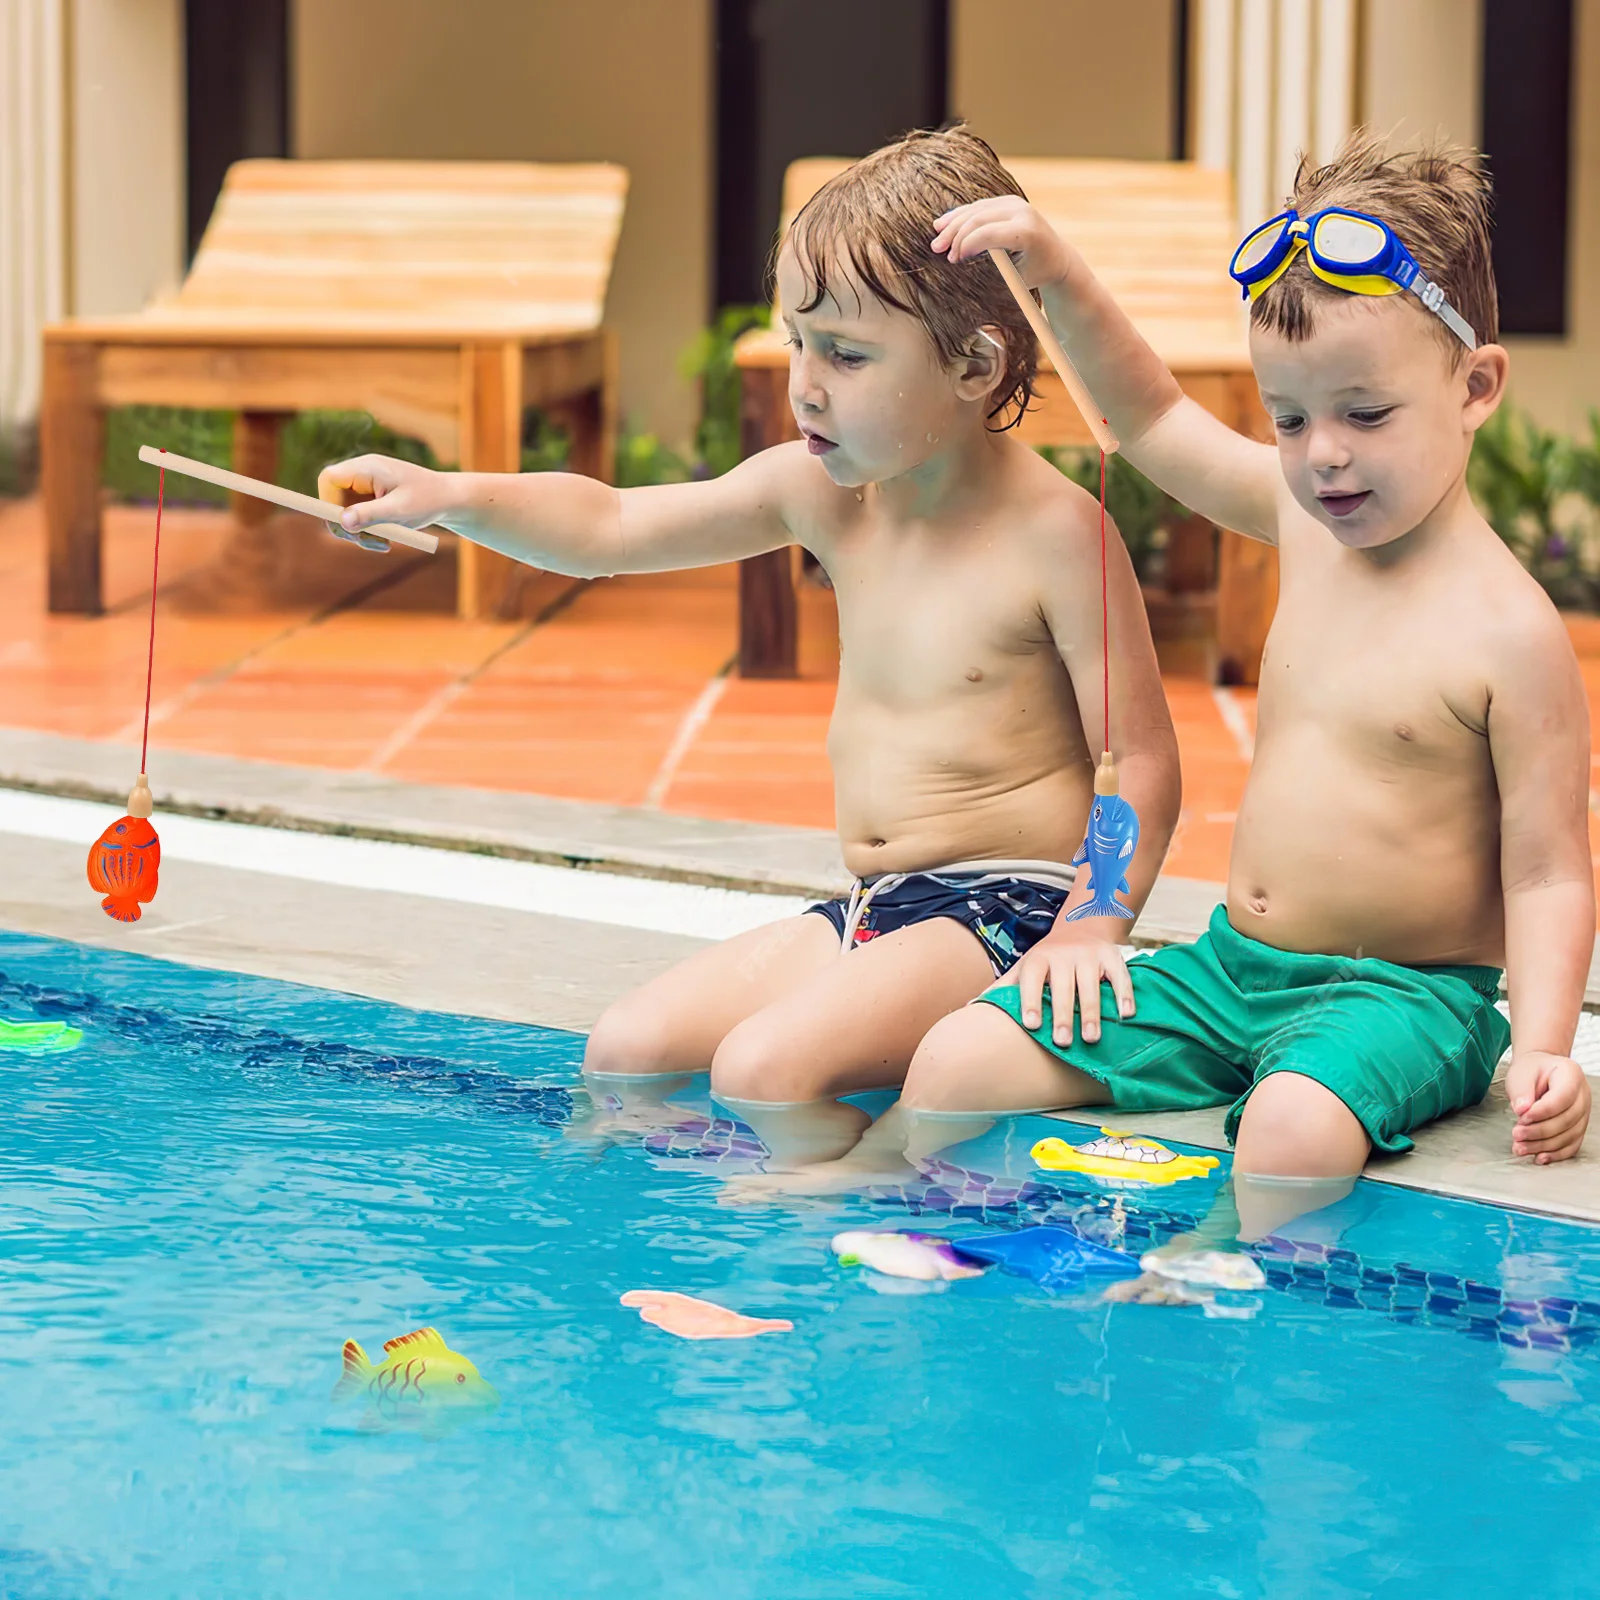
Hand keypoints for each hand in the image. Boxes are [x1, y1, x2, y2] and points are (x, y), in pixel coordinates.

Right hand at [317, 454, 455, 535]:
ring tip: (385, 544)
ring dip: (360, 534)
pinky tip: (387, 540)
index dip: (327, 503)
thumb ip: (370, 515)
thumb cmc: (428, 499)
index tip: (343, 526)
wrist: (449, 498)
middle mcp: (361, 474)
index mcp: (366, 468)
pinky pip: (358, 519)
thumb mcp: (400, 510)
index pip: (328, 479)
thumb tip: (342, 522)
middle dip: (347, 527)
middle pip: (333, 500)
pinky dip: (368, 533)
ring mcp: (365, 487)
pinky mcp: (371, 499)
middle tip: (368, 543)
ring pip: (345, 514)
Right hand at [929, 197, 1072, 289]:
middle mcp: (1022, 212)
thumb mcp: (1016, 278)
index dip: (967, 244)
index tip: (953, 260)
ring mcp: (1015, 203)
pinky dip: (960, 216)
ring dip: (953, 224)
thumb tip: (961, 258)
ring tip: (937, 241)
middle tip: (937, 251)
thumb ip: (993, 269)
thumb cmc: (1035, 273)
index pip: (988, 234)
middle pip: (978, 218)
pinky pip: (979, 206)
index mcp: (1027, 232)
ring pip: (975, 209)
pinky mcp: (1008, 201)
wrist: (1056, 256)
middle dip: (955, 235)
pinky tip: (942, 224)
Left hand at [1008, 934, 1132, 1047]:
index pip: (1032, 980)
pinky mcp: (1112, 956)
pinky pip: (1120, 976)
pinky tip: (1125, 1015)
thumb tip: (969, 1009)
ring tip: (1091, 1038)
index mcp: (1037, 960)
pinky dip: (1124, 995)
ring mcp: (1088, 955)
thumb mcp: (1024, 968)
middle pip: (1063, 987)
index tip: (1031, 1025)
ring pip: (1091, 985)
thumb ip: (1002, 988)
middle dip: (1062, 1015)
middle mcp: (1062, 955)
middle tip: (1062, 1042)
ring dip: (1092, 1012)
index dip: (1030, 1001)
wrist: (1081, 927)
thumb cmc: (1047, 960)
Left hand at [1505, 1051, 1590, 1162]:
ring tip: (1520, 1148)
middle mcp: (1583, 1094)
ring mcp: (1584, 1112)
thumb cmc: (1530, 1070)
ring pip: (1570, 1135)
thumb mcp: (1520, 1074)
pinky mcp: (1578, 1126)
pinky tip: (1539, 1157)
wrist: (1539, 1071)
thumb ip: (1521, 1091)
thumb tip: (1522, 1111)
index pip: (1562, 1098)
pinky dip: (1556, 1154)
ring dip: (1544, 1145)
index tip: (1521, 1117)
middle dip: (1540, 1131)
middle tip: (1516, 1135)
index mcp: (1571, 1074)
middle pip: (1568, 1120)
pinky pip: (1572, 1144)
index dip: (1542, 1112)